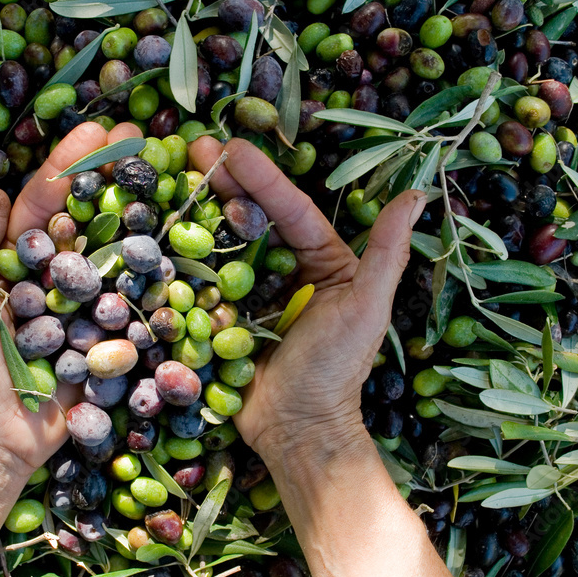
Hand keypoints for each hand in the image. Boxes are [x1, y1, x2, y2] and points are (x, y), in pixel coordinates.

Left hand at [0, 122, 141, 477]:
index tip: (99, 130)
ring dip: (138, 213)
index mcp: (14, 264)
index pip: (44, 203)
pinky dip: (153, 274)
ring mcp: (84, 308)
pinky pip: (133, 303)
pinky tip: (176, 241)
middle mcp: (53, 279)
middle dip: (112, 175)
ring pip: (114, 254)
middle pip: (87, 218)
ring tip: (166, 174)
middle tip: (144, 136)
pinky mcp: (108, 339)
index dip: (69, 165)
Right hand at [189, 137, 425, 463]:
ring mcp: (250, 293)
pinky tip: (162, 227)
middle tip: (193, 147)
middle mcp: (285, 271)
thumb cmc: (337, 369)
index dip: (262, 178)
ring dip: (200, 209)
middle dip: (225, 181)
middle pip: (252, 217)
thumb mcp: (366, 307)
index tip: (232, 148)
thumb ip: (387, 252)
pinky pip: (203, 281)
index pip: (290, 210)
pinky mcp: (222, 316)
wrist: (296, 429)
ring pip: (224, 242)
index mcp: (323, 262)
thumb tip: (416, 194)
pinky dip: (185, 255)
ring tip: (174, 176)